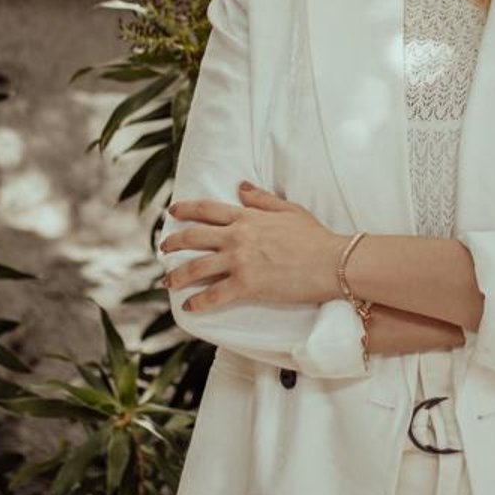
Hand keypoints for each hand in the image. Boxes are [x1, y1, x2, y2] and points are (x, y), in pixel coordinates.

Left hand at [161, 181, 346, 312]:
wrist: (332, 261)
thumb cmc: (315, 236)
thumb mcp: (288, 209)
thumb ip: (261, 199)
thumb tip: (241, 186)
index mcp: (247, 217)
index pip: (207, 210)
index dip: (186, 209)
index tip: (172, 212)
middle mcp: (237, 237)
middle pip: (194, 237)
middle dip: (173, 243)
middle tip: (163, 249)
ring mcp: (240, 261)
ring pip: (197, 267)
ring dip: (178, 275)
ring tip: (167, 281)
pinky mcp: (247, 285)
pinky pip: (214, 295)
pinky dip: (199, 303)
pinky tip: (189, 308)